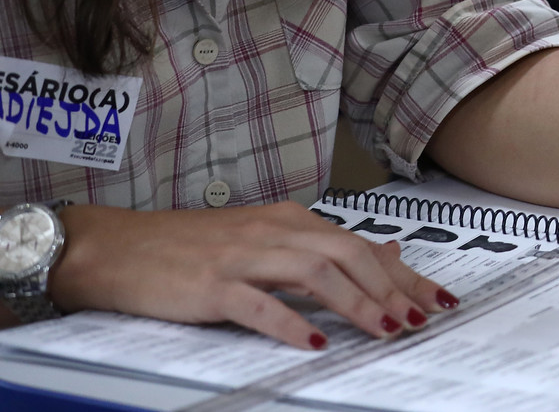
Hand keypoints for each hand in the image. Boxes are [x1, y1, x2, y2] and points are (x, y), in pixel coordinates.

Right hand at [49, 202, 454, 347]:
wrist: (117, 247)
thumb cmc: (188, 248)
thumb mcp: (264, 239)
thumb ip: (322, 248)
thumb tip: (384, 252)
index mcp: (289, 221)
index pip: (360, 246)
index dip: (404, 274)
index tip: (437, 297)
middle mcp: (273, 232)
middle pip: (347, 255)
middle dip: (390, 288)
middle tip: (419, 318)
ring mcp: (243, 257)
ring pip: (314, 273)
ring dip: (355, 302)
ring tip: (384, 329)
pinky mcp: (211, 285)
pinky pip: (259, 304)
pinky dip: (290, 322)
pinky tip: (314, 341)